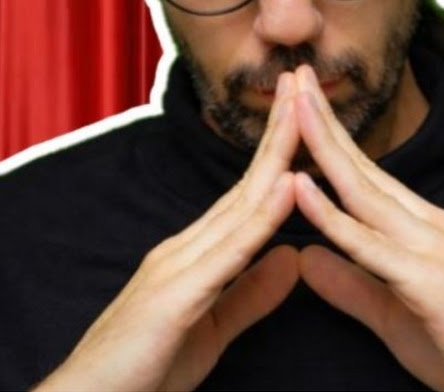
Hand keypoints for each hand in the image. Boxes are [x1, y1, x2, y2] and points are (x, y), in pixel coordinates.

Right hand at [36, 74, 300, 391]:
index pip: (248, 193)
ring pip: (239, 205)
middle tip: (299, 81)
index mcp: (197, 254)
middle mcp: (186, 247)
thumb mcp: (210, 329)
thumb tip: (293, 258)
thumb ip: (250, 293)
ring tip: (300, 112)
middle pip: (245, 183)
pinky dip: (260, 218)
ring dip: (275, 156)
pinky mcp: (174, 298)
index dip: (277, 152)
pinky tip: (286, 189)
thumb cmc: (142, 369)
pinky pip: (227, 254)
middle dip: (277, 131)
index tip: (301, 113)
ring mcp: (177, 267)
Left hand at [291, 65, 443, 391]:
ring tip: (293, 107)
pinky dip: (332, 215)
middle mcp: (429, 226)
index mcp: (422, 228)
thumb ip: (351, 284)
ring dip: (323, 147)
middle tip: (294, 76)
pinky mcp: (432, 282)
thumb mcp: (396, 316)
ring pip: (364, 192)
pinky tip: (301, 187)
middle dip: (323, 121)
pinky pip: (370, 246)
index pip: (365, 174)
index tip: (300, 104)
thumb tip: (305, 256)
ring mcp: (433, 249)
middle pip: (362, 167)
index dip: (329, 138)